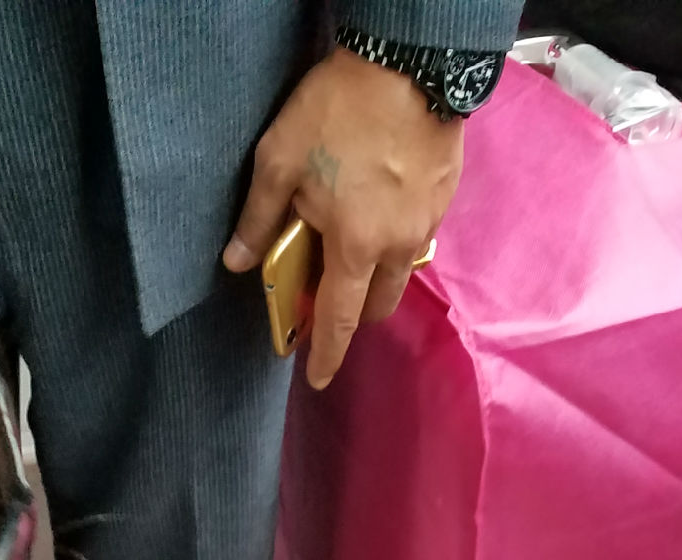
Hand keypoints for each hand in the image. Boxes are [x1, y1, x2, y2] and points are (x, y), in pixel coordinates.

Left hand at [224, 47, 461, 388]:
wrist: (411, 59)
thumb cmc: (340, 109)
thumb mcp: (280, 158)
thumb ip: (257, 217)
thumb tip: (237, 262)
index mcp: (356, 248)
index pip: (339, 321)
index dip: (327, 355)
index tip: (317, 378)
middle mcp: (397, 246)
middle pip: (377, 304)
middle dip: (353, 314)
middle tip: (327, 296)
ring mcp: (427, 221)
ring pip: (401, 273)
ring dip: (377, 277)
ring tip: (353, 247)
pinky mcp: (445, 195)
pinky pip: (418, 235)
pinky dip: (396, 238)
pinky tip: (379, 208)